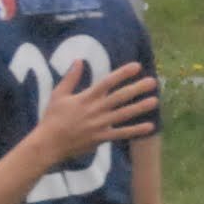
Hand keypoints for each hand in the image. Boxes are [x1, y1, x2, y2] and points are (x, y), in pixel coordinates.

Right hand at [26, 61, 160, 173]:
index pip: (107, 82)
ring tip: (155, 100)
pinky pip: (121, 134)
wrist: (49, 143)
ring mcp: (100, 125)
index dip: (123, 73)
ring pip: (124, 114)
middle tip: (152, 81)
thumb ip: (70, 78)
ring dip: (140, 107)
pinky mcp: (101, 138)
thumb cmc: (52, 118)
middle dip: (137, 88)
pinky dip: (135, 130)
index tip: (136, 66)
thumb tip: (79, 60)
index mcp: (86, 98)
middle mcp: (96, 110)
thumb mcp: (58, 95)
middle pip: (120, 97)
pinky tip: (149, 126)